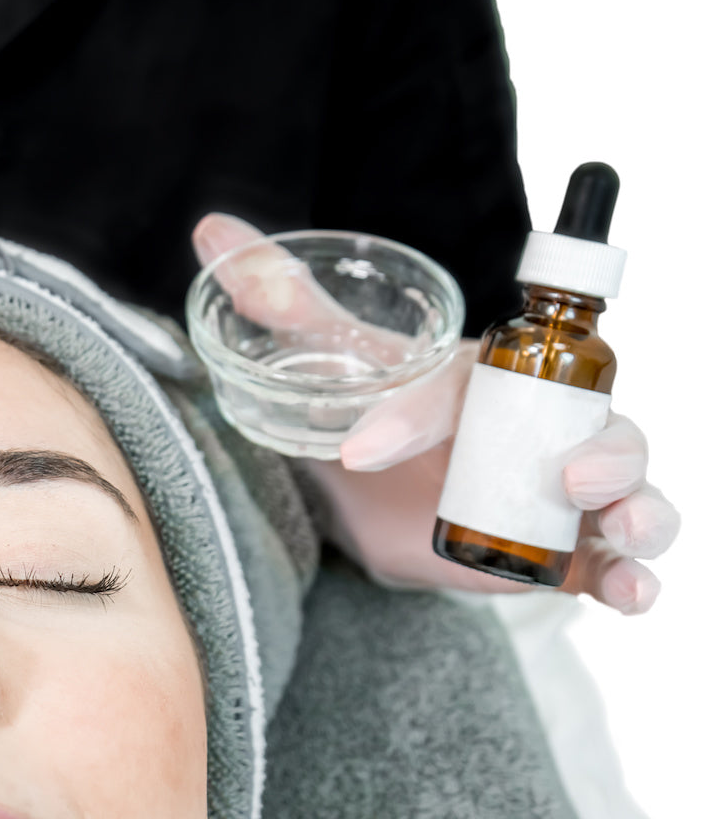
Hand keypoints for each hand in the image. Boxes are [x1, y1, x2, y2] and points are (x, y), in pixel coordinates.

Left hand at [192, 212, 680, 613]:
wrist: (377, 491)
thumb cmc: (371, 407)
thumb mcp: (330, 360)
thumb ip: (282, 301)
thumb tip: (212, 231)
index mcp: (483, 370)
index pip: (459, 385)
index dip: (413, 416)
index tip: (361, 451)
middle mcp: (540, 422)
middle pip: (600, 424)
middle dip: (605, 449)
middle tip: (570, 475)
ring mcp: (558, 486)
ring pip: (627, 487)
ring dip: (639, 507)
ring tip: (621, 527)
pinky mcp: (559, 547)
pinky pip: (610, 560)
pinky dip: (629, 576)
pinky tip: (629, 593)